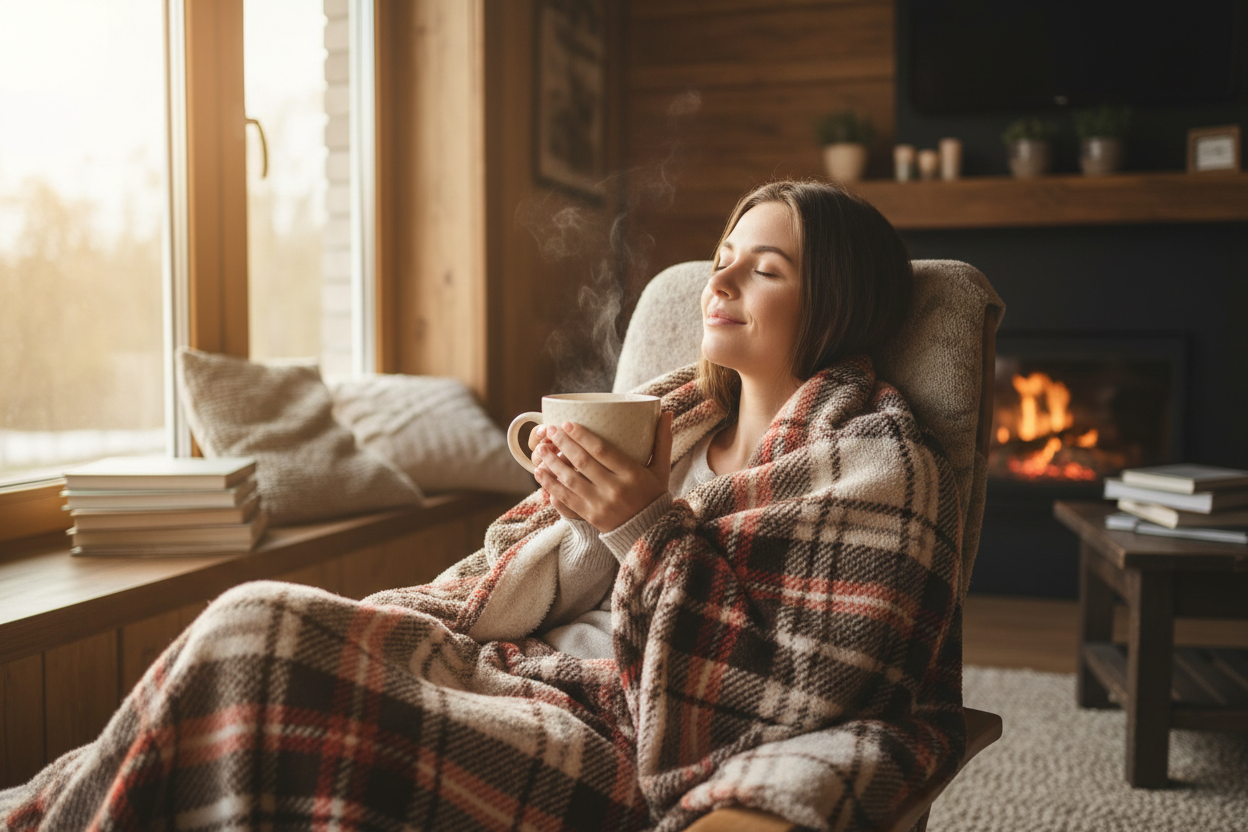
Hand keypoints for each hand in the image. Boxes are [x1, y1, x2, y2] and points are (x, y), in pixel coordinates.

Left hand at [532, 412, 673, 532]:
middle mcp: (615, 489)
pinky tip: (541, 476)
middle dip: (563, 445)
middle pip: (582, 463)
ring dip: (552, 465)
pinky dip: (551, 488)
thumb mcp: (661, 469)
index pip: (602, 451)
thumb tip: (667, 412)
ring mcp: (600, 505)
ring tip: (541, 451)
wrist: (651, 534)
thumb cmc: (654, 496)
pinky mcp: (590, 517)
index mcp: (632, 474)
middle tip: (550, 431)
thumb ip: (663, 440)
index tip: (567, 423)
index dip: (582, 436)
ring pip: (570, 481)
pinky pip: (566, 501)